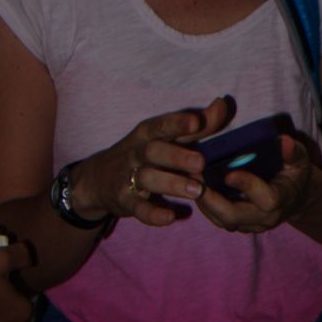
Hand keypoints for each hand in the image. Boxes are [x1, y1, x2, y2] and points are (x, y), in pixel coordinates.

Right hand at [69, 95, 234, 228]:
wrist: (99, 179)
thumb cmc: (143, 153)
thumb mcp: (164, 137)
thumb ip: (196, 125)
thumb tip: (223, 104)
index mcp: (147, 133)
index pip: (162, 125)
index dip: (177, 123)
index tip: (195, 121)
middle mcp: (137, 152)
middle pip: (154, 151)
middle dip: (177, 156)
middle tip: (201, 163)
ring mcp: (128, 177)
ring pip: (148, 178)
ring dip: (172, 184)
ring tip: (196, 191)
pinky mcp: (125, 200)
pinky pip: (138, 208)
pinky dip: (153, 214)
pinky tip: (170, 217)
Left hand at [197, 133, 314, 234]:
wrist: (295, 198)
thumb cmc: (295, 173)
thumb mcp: (299, 159)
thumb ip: (292, 152)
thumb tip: (284, 141)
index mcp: (282, 199)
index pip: (265, 199)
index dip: (247, 186)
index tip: (228, 173)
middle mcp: (265, 217)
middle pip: (235, 217)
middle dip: (212, 201)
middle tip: (194, 179)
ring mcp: (251, 224)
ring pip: (223, 221)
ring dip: (204, 202)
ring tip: (189, 180)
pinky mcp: (240, 224)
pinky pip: (219, 219)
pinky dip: (205, 205)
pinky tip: (193, 186)